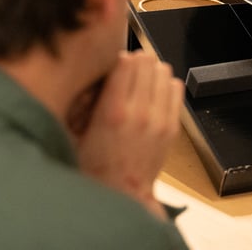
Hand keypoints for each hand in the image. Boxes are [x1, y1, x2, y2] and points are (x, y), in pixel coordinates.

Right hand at [74, 50, 183, 218]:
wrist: (122, 193)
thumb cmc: (96, 165)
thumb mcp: (75, 133)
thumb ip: (80, 102)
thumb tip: (87, 73)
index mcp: (112, 113)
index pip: (125, 62)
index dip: (117, 59)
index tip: (112, 67)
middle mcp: (140, 113)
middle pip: (147, 61)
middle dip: (135, 61)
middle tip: (127, 72)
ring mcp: (159, 120)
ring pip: (164, 71)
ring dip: (151, 71)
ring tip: (140, 82)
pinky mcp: (172, 127)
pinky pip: (176, 88)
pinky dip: (166, 84)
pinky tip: (154, 93)